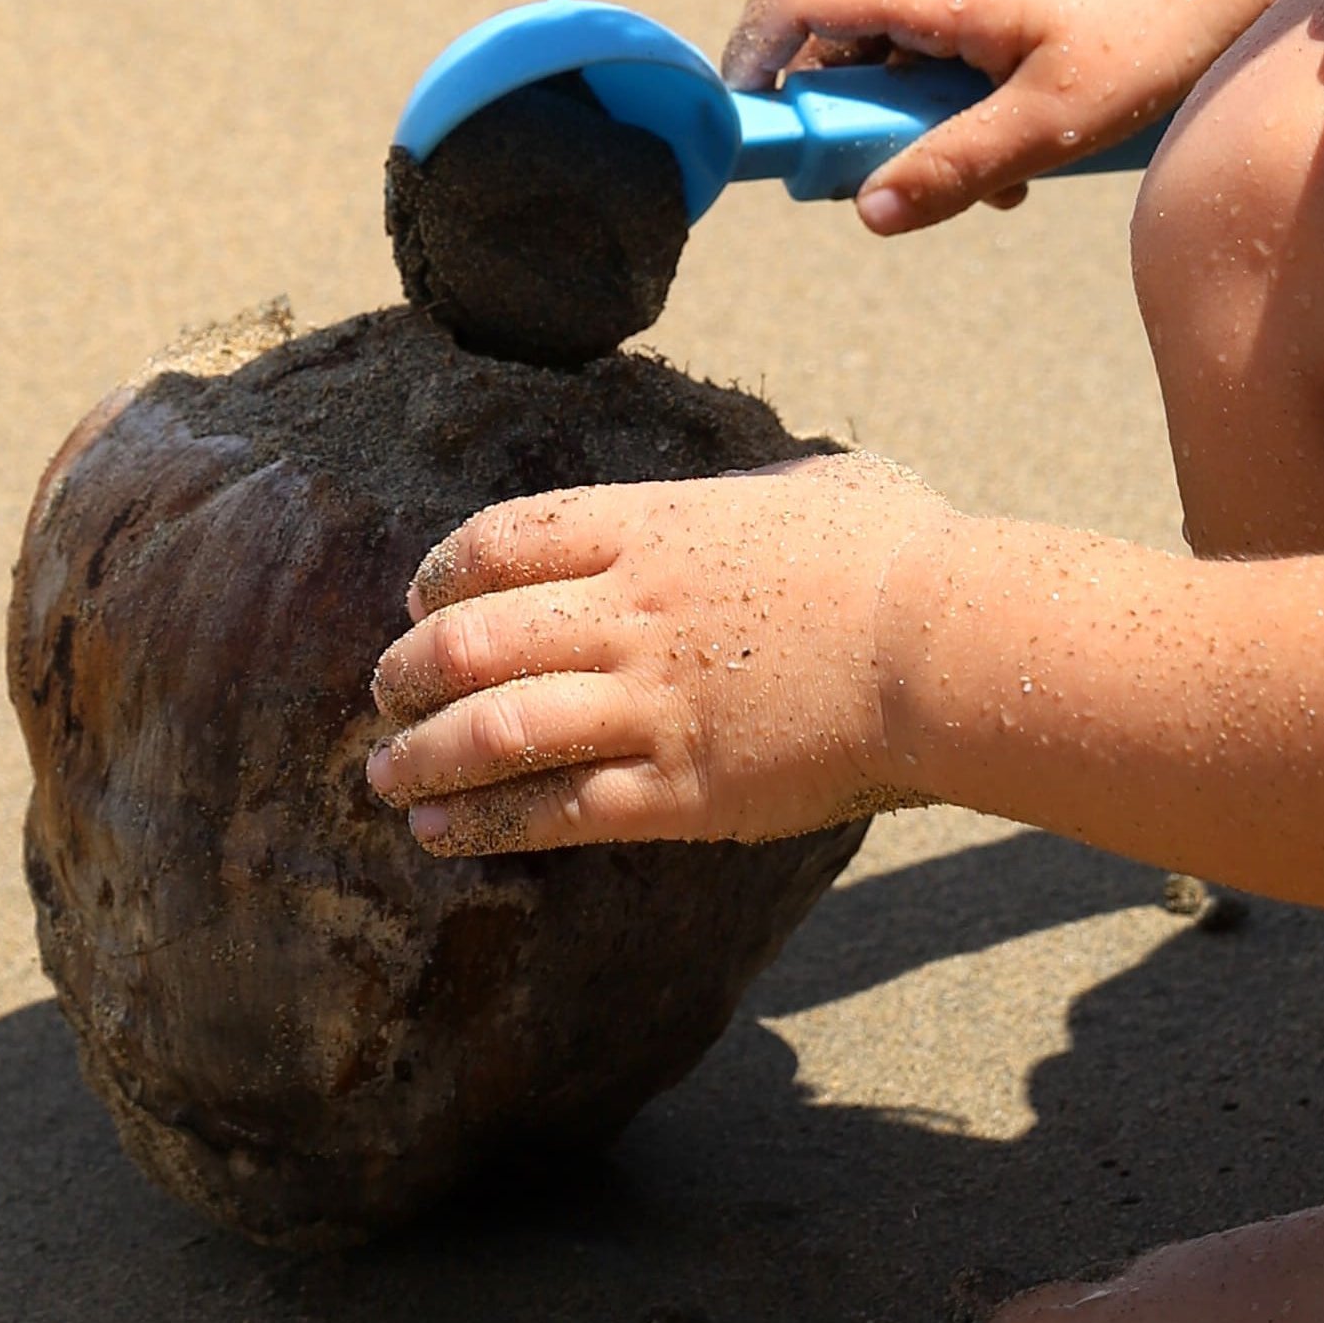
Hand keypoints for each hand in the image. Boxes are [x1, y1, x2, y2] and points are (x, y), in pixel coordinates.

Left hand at [361, 452, 948, 852]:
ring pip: (494, 730)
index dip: (443, 574)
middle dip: (408, 670)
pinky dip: (486, 823)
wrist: (943, 648)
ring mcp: (649, 703)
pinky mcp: (681, 790)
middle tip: (381, 694)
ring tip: (385, 778)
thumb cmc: (901, 556)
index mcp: (651, 528)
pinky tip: (443, 835)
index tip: (420, 601)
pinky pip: (556, 811)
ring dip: (422, 756)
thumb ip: (764, 491)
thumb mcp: (816, 487)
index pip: (503, 541)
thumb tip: (771, 492)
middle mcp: (628, 612)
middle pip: (473, 637)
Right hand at [732, 0, 1323, 234]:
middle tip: (901, 189)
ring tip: (1001, 181)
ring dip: (923, 122)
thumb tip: (865, 211)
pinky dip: (965, 101)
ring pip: (904, 51)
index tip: (757, 130)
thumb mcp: (1057, 122)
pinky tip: (1034, 150)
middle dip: (855, 121)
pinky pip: (952, 44)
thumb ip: (956, 167)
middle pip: (843, 39)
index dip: (752, 56)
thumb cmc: (1160, 23)